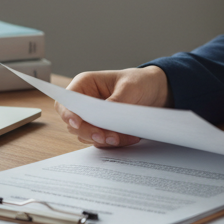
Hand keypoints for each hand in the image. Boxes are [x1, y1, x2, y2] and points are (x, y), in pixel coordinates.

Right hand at [56, 66, 170, 147]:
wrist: (156, 91)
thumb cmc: (139, 81)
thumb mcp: (129, 87)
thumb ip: (115, 102)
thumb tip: (103, 117)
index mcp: (85, 84)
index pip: (67, 101)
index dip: (68, 114)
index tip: (77, 124)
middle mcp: (85, 102)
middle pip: (74, 123)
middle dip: (90, 132)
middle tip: (105, 137)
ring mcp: (93, 117)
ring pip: (87, 135)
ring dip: (103, 139)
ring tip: (121, 138)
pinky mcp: (103, 128)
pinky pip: (101, 140)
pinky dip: (114, 142)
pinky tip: (130, 138)